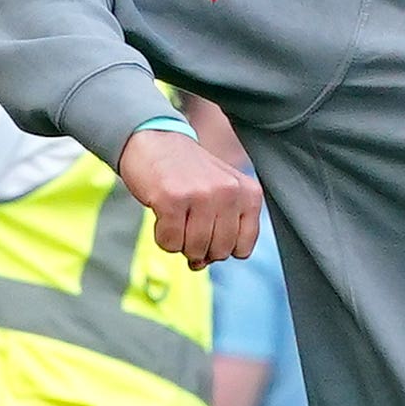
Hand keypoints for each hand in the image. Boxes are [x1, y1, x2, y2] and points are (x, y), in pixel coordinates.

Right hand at [118, 125, 261, 265]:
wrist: (155, 140)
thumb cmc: (188, 176)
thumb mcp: (220, 197)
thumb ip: (221, 233)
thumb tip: (199, 265)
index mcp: (249, 193)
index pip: (242, 250)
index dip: (220, 247)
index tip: (207, 228)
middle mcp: (230, 192)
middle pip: (218, 252)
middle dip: (199, 247)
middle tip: (187, 221)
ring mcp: (202, 195)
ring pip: (194, 250)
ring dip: (179, 242)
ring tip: (176, 216)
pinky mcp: (172, 199)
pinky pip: (170, 242)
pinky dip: (161, 236)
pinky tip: (161, 213)